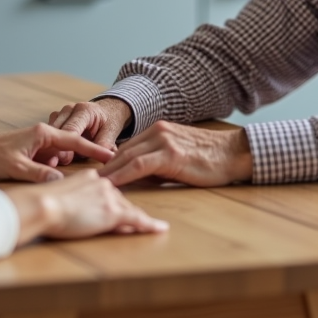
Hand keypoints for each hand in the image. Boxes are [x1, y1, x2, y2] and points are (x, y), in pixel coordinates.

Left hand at [0, 124, 115, 182]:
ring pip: (62, 152)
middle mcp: (43, 133)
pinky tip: (56, 174)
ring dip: (69, 163)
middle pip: (72, 144)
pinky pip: (51, 156)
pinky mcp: (33, 148)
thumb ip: (40, 174)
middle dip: (87, 154)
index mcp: (43, 133)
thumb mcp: (17, 168)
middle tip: (105, 165)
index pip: (75, 141)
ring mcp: (38, 140)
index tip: (110, 155)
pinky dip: (57, 165)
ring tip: (82, 175)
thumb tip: (61, 182)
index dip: (94, 149)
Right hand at [6, 169, 168, 244]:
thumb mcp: (60, 197)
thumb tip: (79, 209)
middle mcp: (103, 183)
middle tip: (142, 219)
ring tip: (153, 226)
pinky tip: (160, 228)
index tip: (120, 204)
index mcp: (89, 177)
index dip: (113, 201)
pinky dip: (150, 225)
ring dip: (139, 220)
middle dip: (127, 211)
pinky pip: (136, 220)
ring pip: (128, 210)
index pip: (108, 189)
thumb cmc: (41, 204)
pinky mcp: (113, 213)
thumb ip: (73, 199)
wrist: (41, 205)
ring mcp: (109, 198)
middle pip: (120, 199)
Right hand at [48, 98, 134, 163]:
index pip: (70, 130)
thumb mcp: (111, 132)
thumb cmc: (109, 122)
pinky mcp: (55, 118)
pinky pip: (48, 132)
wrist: (106, 111)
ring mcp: (60, 112)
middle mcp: (69, 109)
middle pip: (56, 131)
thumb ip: (104, 145)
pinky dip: (50, 143)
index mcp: (84, 110)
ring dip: (52, 145)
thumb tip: (99, 159)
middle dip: (57, 147)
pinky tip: (54, 153)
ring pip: (49, 132)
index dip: (66, 145)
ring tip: (57, 159)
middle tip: (60, 162)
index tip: (66, 160)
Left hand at [99, 120, 252, 186]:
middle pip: (121, 152)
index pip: (126, 147)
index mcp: (158, 130)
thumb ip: (158, 162)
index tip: (93, 175)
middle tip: (82, 182)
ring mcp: (163, 141)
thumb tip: (137, 177)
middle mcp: (157, 132)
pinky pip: (138, 166)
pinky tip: (111, 186)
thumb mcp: (179, 156)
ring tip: (90, 186)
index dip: (108, 162)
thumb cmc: (211, 159)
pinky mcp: (170, 154)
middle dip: (101, 168)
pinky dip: (122, 176)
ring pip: (126, 158)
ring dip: (107, 173)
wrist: (235, 153)